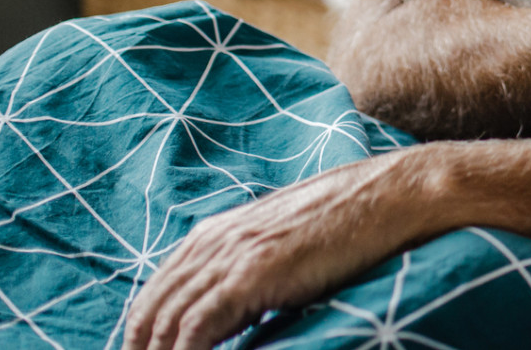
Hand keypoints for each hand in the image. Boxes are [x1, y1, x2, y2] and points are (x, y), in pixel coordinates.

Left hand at [124, 150, 442, 349]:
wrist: (390, 194)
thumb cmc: (348, 224)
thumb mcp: (283, 246)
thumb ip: (249, 273)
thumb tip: (229, 319)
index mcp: (214, 234)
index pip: (153, 297)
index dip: (140, 338)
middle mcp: (213, 241)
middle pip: (149, 312)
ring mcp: (231, 255)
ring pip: (164, 322)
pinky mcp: (252, 272)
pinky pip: (195, 328)